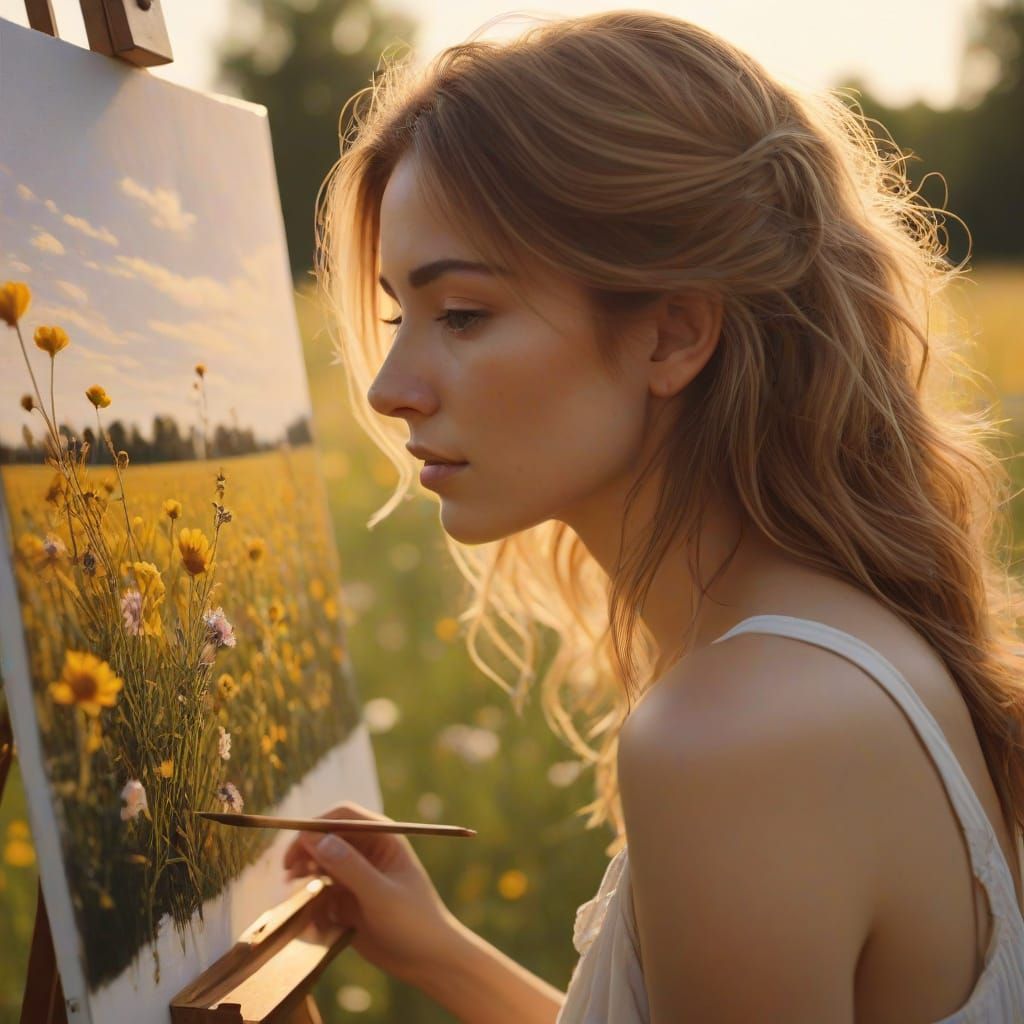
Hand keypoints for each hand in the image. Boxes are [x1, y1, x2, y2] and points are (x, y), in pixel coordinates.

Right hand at [282, 800, 457, 983]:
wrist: (428, 961)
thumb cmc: (414, 923)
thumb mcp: (381, 895)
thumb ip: (350, 867)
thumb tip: (317, 838)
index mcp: (382, 838)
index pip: (342, 816)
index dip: (316, 825)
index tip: (297, 846)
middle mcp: (367, 852)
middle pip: (325, 838)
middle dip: (305, 851)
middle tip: (289, 873)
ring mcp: (356, 876)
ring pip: (319, 864)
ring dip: (305, 874)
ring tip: (292, 889)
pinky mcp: (347, 900)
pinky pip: (320, 893)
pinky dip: (312, 901)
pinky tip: (313, 919)